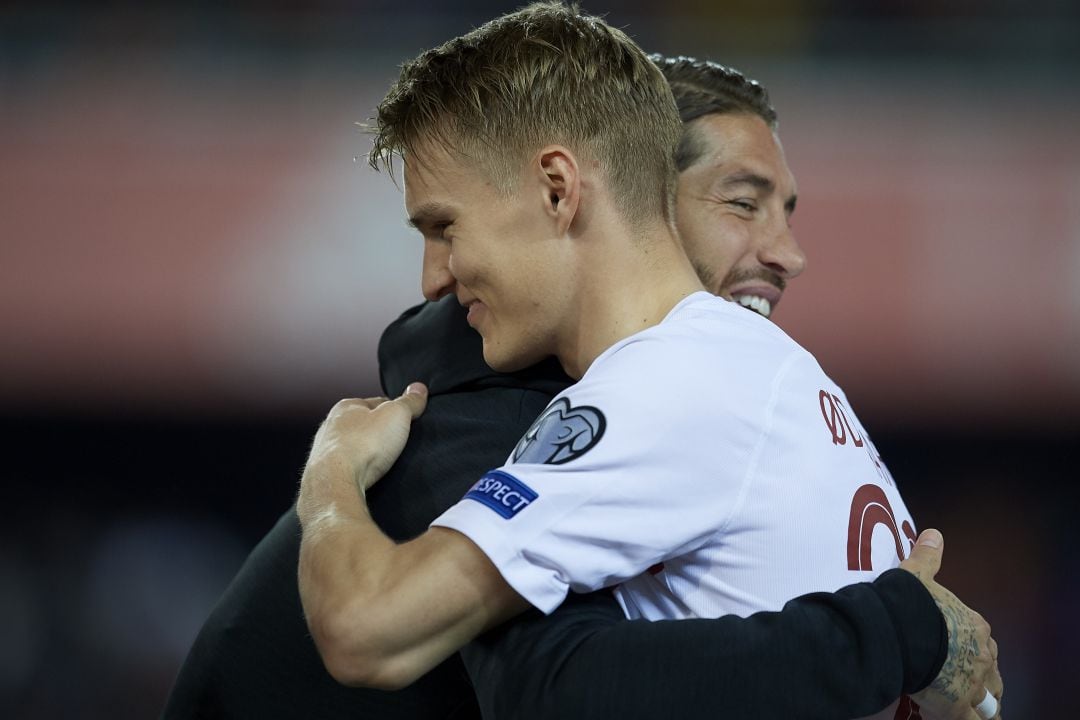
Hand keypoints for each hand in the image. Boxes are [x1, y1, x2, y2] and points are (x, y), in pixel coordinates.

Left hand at [307, 382, 429, 492]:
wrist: (337, 481)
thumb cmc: (363, 444)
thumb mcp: (397, 415)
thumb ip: (409, 402)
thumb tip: (419, 389)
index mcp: (346, 406)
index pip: (377, 402)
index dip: (395, 410)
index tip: (407, 419)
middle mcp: (332, 426)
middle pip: (365, 426)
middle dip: (381, 433)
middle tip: (399, 441)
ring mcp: (326, 451)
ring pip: (356, 448)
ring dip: (370, 453)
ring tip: (387, 461)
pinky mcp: (328, 474)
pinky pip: (350, 468)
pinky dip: (361, 471)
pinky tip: (372, 475)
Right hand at [902, 529, 1002, 719]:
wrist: (903, 630)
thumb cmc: (910, 603)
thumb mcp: (917, 575)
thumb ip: (927, 557)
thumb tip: (933, 535)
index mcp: (974, 624)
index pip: (980, 638)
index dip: (969, 645)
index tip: (954, 649)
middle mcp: (981, 654)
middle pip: (990, 669)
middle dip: (980, 676)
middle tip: (964, 682)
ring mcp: (973, 682)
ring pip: (989, 699)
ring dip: (982, 703)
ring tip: (973, 707)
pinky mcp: (958, 706)